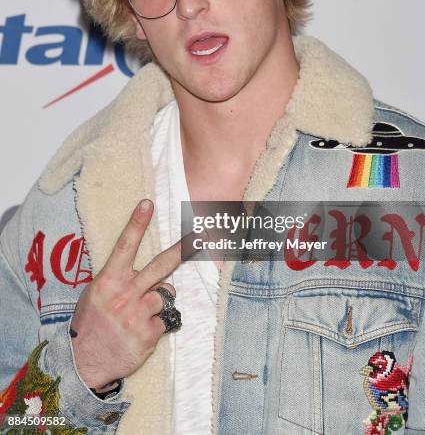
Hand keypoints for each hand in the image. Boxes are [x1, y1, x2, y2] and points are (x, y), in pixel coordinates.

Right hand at [70, 199, 180, 388]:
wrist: (83, 363)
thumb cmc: (91, 324)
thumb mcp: (96, 294)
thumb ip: (120, 280)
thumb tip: (147, 272)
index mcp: (108, 281)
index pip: (125, 246)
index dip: (137, 223)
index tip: (147, 204)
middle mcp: (125, 294)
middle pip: (160, 265)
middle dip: (182, 249)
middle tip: (199, 236)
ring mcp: (138, 314)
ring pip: (167, 292)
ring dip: (160, 299)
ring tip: (142, 312)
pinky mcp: (149, 333)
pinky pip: (166, 318)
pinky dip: (157, 323)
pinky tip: (141, 331)